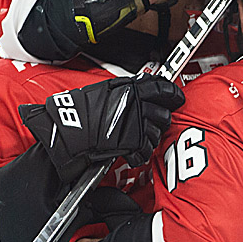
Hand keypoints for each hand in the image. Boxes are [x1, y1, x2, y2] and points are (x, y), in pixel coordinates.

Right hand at [19, 74, 184, 183]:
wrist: (67, 132)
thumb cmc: (79, 111)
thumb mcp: (105, 89)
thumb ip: (128, 89)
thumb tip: (143, 87)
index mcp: (131, 89)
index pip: (164, 89)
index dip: (173, 95)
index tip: (175, 98)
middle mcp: (137, 105)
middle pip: (164, 114)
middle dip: (160, 120)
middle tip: (149, 123)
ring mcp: (136, 125)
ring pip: (157, 134)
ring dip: (149, 138)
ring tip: (135, 138)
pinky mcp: (133, 144)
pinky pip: (146, 150)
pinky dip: (139, 154)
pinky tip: (130, 151)